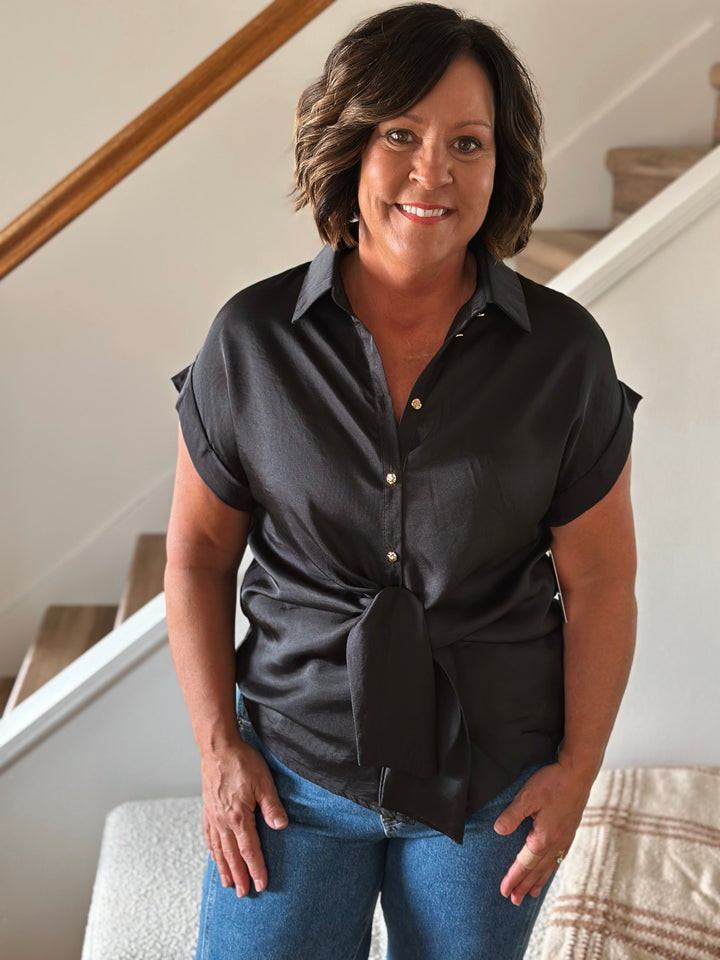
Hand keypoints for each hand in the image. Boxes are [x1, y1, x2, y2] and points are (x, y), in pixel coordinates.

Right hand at [201, 738, 287, 896]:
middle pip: (232, 855)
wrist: (218, 748)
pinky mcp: (207, 809)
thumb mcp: (263, 782)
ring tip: (227, 883)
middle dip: (239, 876)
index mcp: (238, 817)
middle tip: (242, 893)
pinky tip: (214, 856)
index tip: (261, 885)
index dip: (256, 869)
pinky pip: (209, 836)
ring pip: (218, 849)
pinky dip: (212, 850)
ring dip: (224, 867)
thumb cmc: (242, 762)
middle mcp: (223, 821)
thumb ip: (272, 806)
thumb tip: (282, 827)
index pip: (249, 850)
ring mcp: (213, 816)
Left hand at [493, 761, 592, 905]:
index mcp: (544, 837)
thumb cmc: (554, 782)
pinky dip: (551, 868)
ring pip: (549, 866)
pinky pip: (559, 857)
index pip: (525, 863)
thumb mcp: (528, 796)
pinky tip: (550, 868)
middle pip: (537, 870)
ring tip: (530, 894)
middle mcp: (556, 842)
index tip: (503, 891)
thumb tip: (498, 831)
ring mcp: (565, 838)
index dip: (513, 877)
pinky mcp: (570, 830)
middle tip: (514, 901)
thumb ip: (512, 815)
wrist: (579, 772)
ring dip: (538, 881)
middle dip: (524, 886)